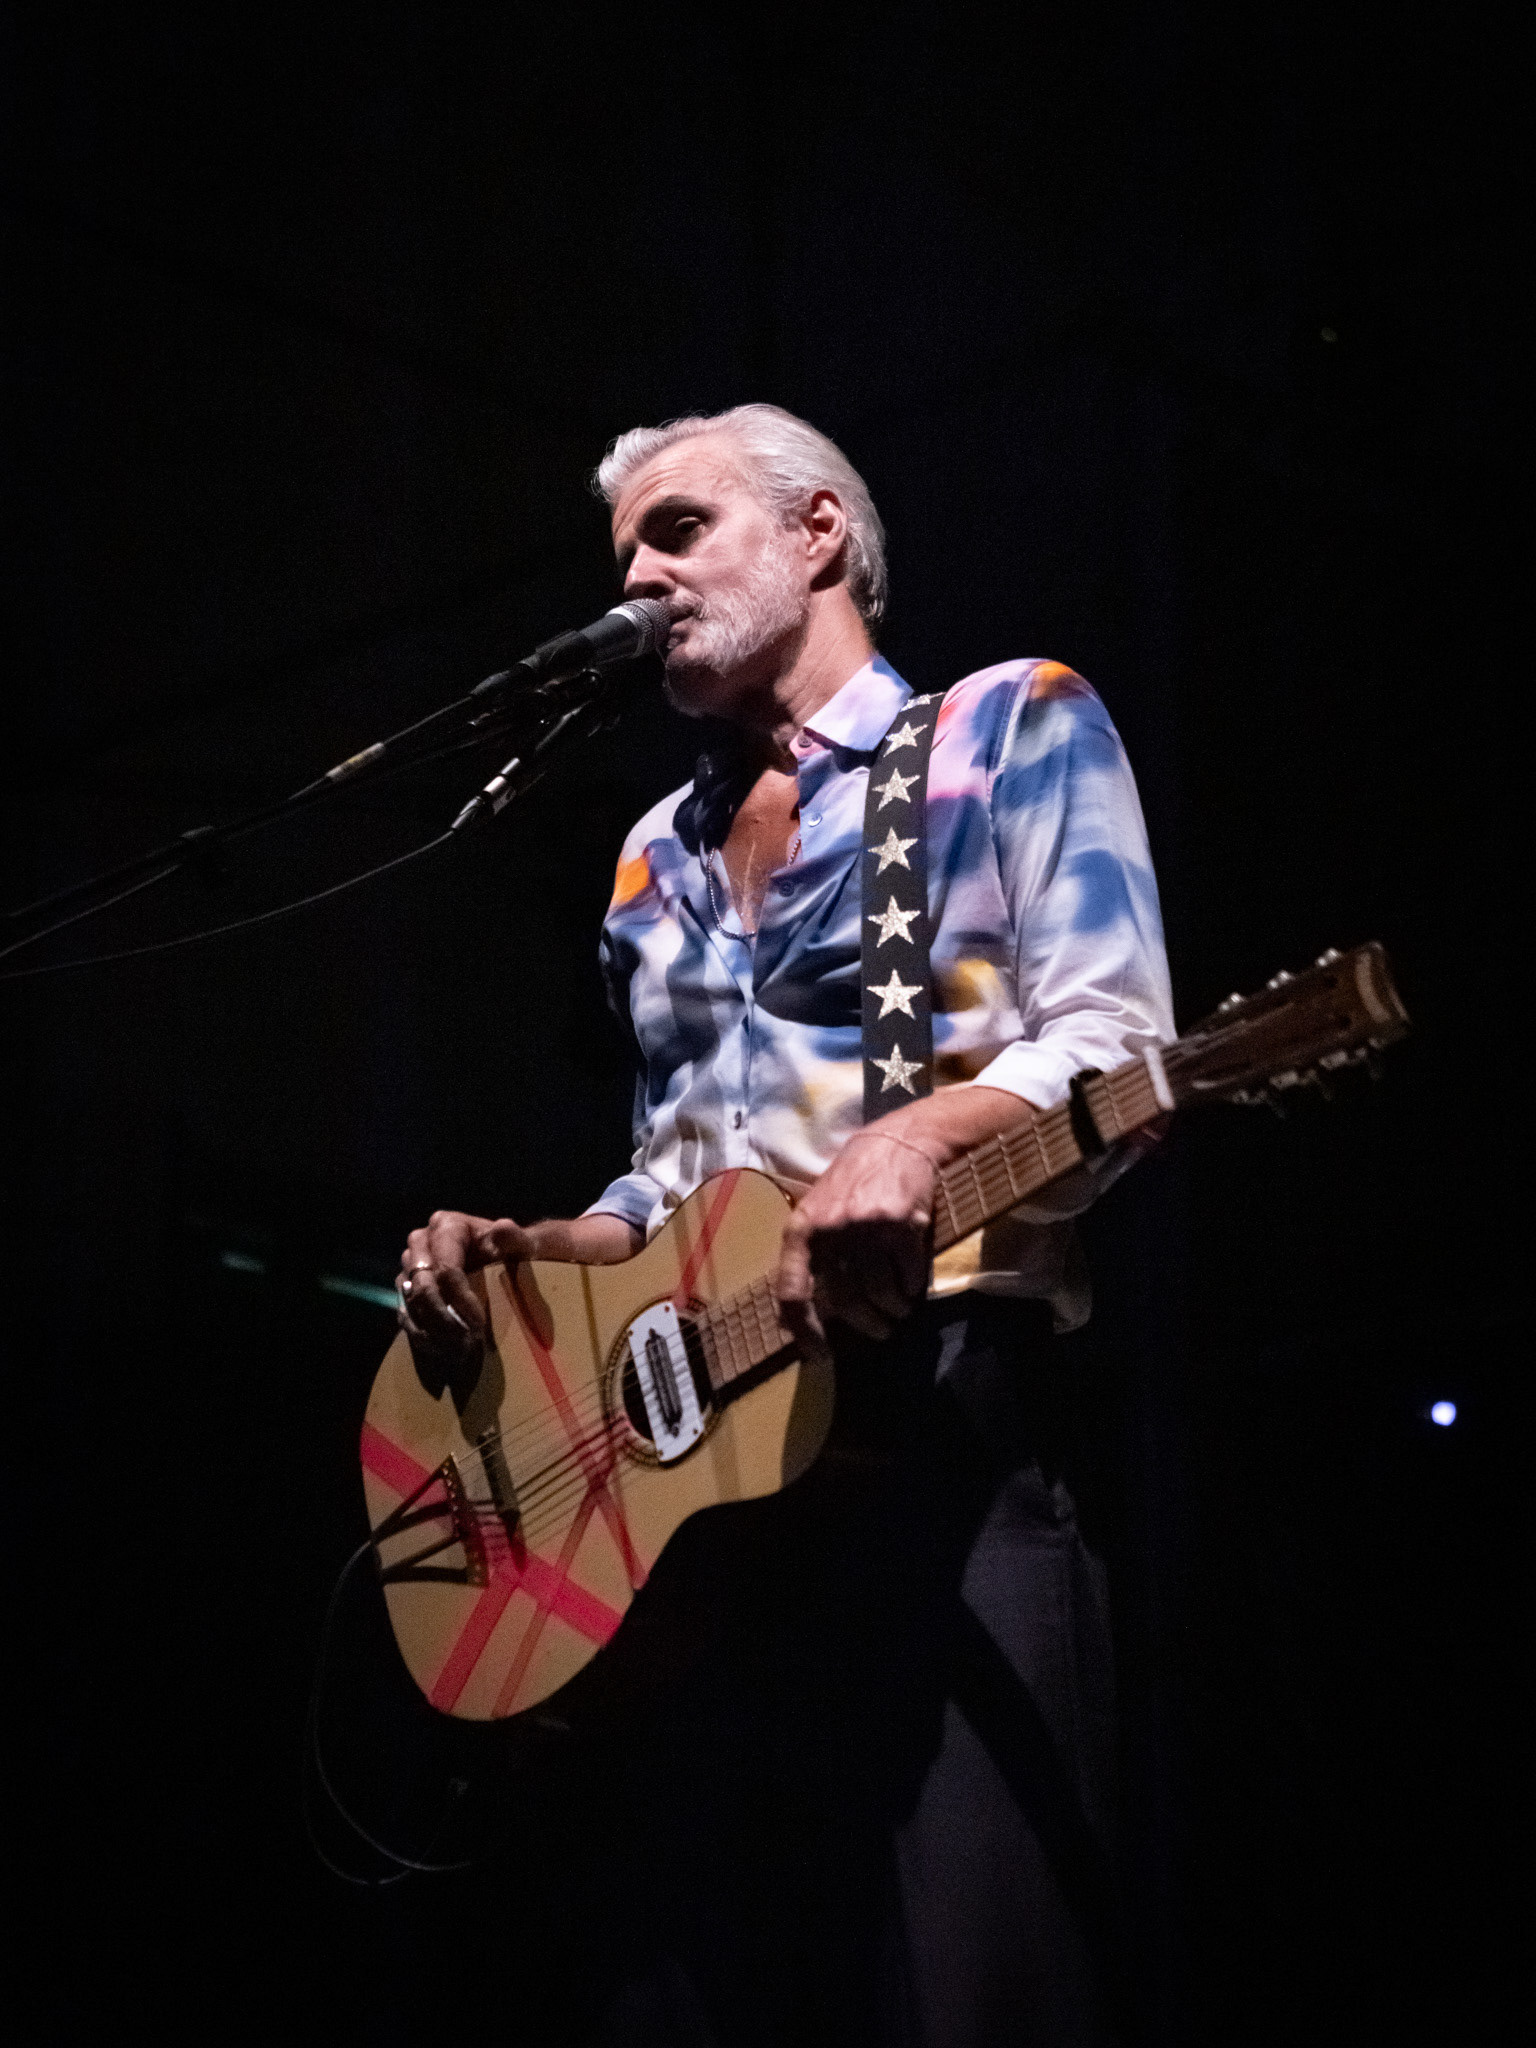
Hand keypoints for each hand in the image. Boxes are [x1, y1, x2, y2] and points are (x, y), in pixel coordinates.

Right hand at [395, 1210, 534, 1371]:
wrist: (500, 1258)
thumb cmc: (512, 1251)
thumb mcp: (520, 1244)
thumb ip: (515, 1238)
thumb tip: (503, 1228)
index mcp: (446, 1226)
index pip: (447, 1268)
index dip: (461, 1300)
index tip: (480, 1325)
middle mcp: (420, 1242)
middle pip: (424, 1288)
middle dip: (445, 1320)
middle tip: (468, 1345)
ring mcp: (410, 1265)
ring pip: (412, 1303)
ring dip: (434, 1331)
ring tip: (459, 1352)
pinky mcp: (407, 1287)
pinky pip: (406, 1313)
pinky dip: (422, 1335)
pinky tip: (443, 1350)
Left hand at [775, 1129, 937, 1341]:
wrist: (898, 1140)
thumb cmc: (853, 1179)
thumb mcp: (817, 1209)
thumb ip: (808, 1255)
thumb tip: (793, 1314)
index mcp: (802, 1229)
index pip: (792, 1292)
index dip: (804, 1331)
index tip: (820, 1355)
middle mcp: (831, 1230)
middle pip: (844, 1301)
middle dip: (864, 1325)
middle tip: (879, 1333)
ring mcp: (867, 1228)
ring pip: (879, 1293)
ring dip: (892, 1311)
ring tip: (898, 1311)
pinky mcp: (902, 1225)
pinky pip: (909, 1275)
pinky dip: (913, 1288)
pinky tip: (913, 1286)